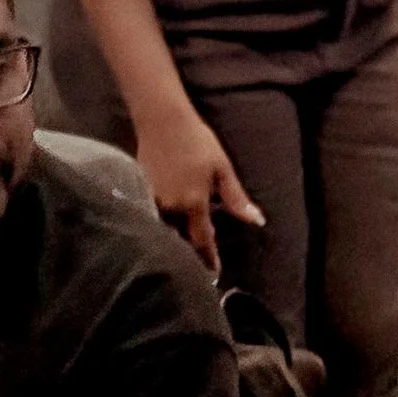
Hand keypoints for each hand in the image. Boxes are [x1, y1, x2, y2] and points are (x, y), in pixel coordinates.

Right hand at [136, 105, 260, 273]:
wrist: (163, 120)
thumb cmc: (198, 141)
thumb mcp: (222, 169)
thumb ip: (236, 199)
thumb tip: (256, 221)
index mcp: (194, 203)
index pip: (202, 240)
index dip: (208, 259)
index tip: (214, 276)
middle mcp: (172, 208)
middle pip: (180, 240)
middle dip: (188, 255)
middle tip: (196, 269)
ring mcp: (153, 202)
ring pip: (164, 230)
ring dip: (173, 241)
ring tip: (180, 254)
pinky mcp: (141, 193)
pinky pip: (152, 217)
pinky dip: (160, 225)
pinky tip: (162, 230)